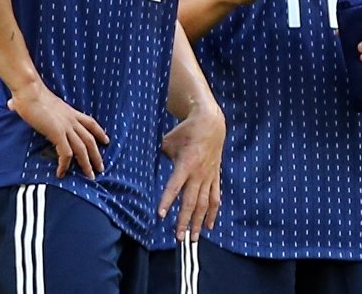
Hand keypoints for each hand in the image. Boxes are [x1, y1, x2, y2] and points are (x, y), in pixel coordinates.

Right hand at [6, 83, 108, 178]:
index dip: (100, 132)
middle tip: (100, 168)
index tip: (106, 141)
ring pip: (82, 149)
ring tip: (90, 176)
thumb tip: (12, 105)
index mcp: (70, 112)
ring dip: (87, 164)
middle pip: (90, 140)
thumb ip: (33, 107)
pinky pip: (66, 153)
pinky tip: (62, 173)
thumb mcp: (38, 101)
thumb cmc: (29, 94)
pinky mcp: (57, 133)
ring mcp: (66, 127)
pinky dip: (65, 165)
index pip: (91, 123)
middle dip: (96, 155)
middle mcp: (72, 120)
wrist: (30, 91)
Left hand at [159, 107, 224, 239]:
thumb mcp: (168, 141)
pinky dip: (213, 213)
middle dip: (184, 220)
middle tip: (178, 237)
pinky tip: (210, 226)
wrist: (211, 123)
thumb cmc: (185, 131)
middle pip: (191, 201)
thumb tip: (145, 166)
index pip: (174, 186)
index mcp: (185, 164)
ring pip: (205, 204)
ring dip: (198, 222)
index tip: (160, 214)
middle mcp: (198, 173)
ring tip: (193, 238)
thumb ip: (160, 157)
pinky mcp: (215, 177)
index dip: (167, 200)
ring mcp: (209, 177)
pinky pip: (215, 198)